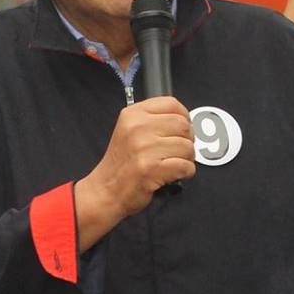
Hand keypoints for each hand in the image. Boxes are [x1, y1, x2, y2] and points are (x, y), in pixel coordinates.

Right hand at [75, 97, 195, 231]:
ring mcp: (144, 148)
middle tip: (178, 150)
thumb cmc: (121, 163)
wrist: (106, 189)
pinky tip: (174, 174)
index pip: (172, 104)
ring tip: (174, 163)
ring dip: (187, 158)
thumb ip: (153, 120)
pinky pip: (185, 166)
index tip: (182, 128)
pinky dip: (186, 172)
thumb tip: (184, 120)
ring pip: (187, 146)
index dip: (184, 116)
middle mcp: (137, 128)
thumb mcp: (129, 130)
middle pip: (183, 125)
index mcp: (133, 115)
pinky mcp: (151, 169)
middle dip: (187, 139)